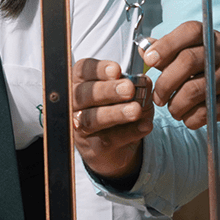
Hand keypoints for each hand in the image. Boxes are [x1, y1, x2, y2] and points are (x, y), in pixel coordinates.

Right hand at [72, 58, 152, 181]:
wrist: (115, 147)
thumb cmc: (118, 108)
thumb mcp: (129, 94)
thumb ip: (137, 86)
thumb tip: (145, 82)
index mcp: (81, 83)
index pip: (83, 71)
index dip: (98, 69)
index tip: (117, 70)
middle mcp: (75, 104)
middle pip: (83, 95)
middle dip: (107, 90)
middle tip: (129, 89)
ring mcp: (81, 128)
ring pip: (91, 119)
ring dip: (115, 113)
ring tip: (135, 110)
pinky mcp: (93, 149)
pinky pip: (108, 139)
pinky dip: (130, 132)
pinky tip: (144, 125)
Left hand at [145, 20, 219, 131]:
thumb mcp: (208, 54)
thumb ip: (176, 50)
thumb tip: (145, 46)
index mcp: (215, 39)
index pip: (189, 31)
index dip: (165, 44)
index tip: (149, 60)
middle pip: (187, 62)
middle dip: (165, 82)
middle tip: (158, 96)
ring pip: (193, 91)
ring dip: (175, 105)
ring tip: (174, 109)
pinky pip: (204, 113)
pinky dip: (190, 119)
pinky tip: (190, 118)